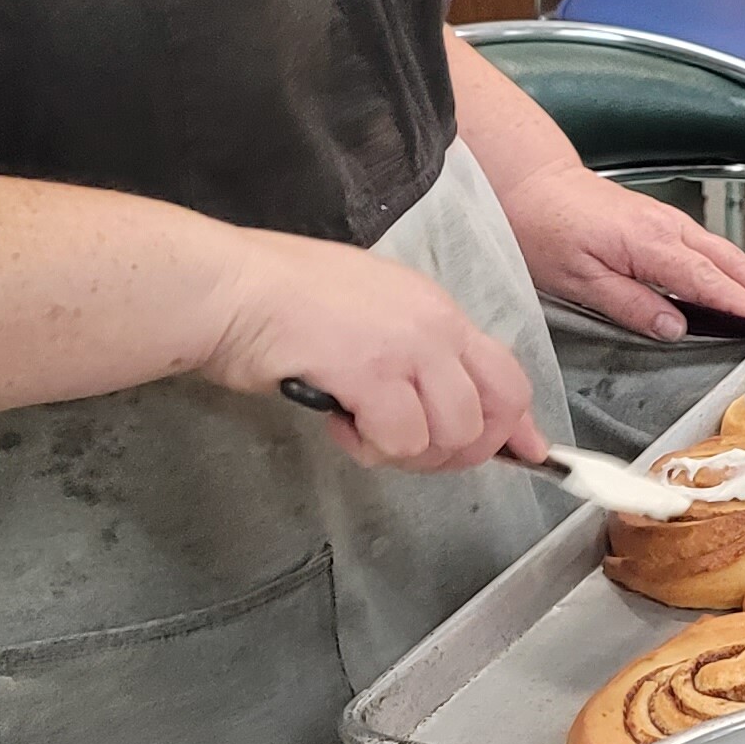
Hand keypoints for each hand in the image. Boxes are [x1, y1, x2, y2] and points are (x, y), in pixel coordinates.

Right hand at [197, 229, 543, 470]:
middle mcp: (434, 325)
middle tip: (409, 449)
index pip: (508, 374)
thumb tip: (456, 402)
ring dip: (409, 452)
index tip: (517, 456)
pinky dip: (369, 448)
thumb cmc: (282, 299)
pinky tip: (339, 423)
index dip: (513, 426)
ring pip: (452, 433)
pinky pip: (400, 439)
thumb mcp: (372, 313)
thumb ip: (419, 355)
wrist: (227, 287)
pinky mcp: (370, 371)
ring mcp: (406, 346)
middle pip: (494, 413)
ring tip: (363, 430)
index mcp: (438, 310)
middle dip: (460, 451)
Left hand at [502, 165, 744, 341]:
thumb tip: (675, 327)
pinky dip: (735, 267)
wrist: (529, 182)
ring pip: (725, 253)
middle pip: (731, 263)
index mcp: (650, 244)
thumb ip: (630, 304)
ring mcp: (667, 222)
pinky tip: (742, 282)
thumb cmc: (544, 228)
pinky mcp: (660, 222)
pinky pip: (709, 248)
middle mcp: (667, 228)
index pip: (710, 281)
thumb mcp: (577, 279)